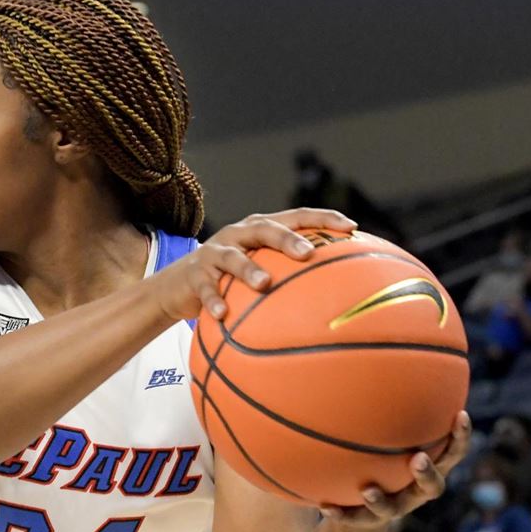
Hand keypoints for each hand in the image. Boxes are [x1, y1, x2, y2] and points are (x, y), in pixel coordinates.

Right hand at [148, 208, 357, 321]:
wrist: (179, 285)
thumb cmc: (232, 279)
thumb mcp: (260, 270)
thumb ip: (291, 275)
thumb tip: (340, 295)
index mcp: (260, 229)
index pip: (296, 217)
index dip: (323, 218)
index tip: (350, 227)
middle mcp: (239, 234)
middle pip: (265, 228)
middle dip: (287, 239)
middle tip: (307, 253)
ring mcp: (215, 252)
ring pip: (233, 256)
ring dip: (248, 269)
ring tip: (264, 284)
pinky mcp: (195, 274)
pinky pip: (206, 288)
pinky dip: (214, 300)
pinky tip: (223, 314)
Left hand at [320, 411, 471, 527]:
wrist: (363, 504)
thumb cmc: (378, 454)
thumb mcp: (383, 428)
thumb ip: (383, 400)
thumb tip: (377, 346)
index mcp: (427, 463)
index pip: (452, 449)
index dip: (460, 435)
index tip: (460, 415)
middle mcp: (415, 488)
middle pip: (433, 485)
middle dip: (428, 473)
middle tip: (418, 458)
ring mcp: (394, 508)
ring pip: (395, 509)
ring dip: (383, 500)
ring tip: (368, 490)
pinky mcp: (366, 522)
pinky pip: (353, 520)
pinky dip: (340, 513)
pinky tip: (322, 505)